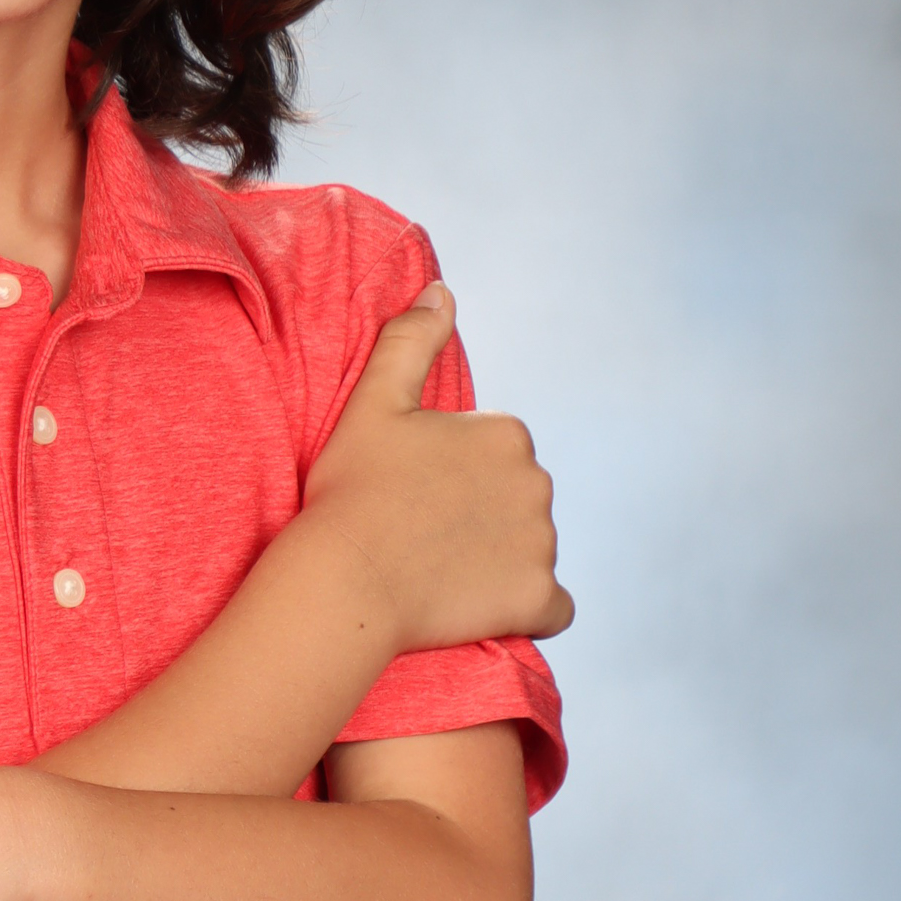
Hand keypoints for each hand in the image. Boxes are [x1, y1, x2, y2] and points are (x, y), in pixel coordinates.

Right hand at [303, 283, 573, 654]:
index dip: (453, 476)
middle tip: (423, 534)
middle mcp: (536, 482)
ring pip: (531, 550)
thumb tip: (440, 291)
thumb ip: (410, 341)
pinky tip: (484, 608)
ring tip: (440, 572)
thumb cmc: (352, 489)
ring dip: (500, 560)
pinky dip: (529, 609)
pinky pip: (552, 608)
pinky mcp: (537, 598)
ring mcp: (541, 544)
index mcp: (505, 433)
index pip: (495, 454)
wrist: (348, 577)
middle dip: (484, 514)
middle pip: (517, 500)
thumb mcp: (373, 402)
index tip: (413, 493)